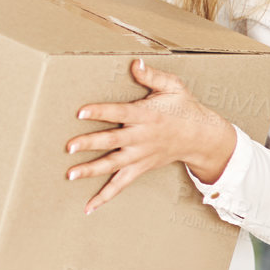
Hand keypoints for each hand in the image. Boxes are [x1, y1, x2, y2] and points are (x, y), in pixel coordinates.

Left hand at [65, 57, 236, 213]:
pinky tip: (89, 206)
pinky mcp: (140, 168)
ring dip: (91, 170)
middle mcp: (141, 138)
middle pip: (112, 141)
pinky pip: (121, 184)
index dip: (101, 112)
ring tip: (70, 175)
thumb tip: (135, 63)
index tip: (81, 111)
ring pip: (113, 165)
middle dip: (90, 144)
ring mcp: (139, 156)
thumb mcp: (173, 86)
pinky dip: (105, 196)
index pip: (120, 113)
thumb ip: (152, 76)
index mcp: (146, 115)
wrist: (200, 137)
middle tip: (69, 146)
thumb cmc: (183, 108)